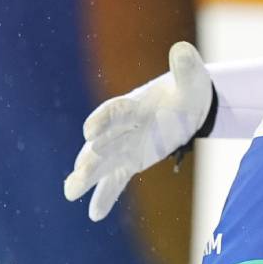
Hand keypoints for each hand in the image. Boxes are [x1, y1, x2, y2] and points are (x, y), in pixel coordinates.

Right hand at [64, 41, 212, 220]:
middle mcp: (123, 127)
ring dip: (88, 177)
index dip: (103, 120)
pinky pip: (116, 180)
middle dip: (91, 155)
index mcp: (134, 104)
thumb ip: (186, 67)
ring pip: (102, 163)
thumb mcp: (192, 78)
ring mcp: (125, 146)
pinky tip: (93, 215)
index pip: (114, 111)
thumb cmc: (188, 88)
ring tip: (70, 192)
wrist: (189, 104)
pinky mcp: (132, 161)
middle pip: (103, 142)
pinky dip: (106, 196)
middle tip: (80, 170)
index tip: (89, 131)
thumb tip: (182, 49)